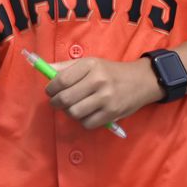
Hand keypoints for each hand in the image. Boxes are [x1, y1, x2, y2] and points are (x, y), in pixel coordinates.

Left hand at [46, 57, 162, 129]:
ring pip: (74, 113)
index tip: (50, 91)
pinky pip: (87, 123)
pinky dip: (82, 120)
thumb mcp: (89, 63)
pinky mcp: (112, 114)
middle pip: (66, 98)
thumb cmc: (110, 72)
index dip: (51, 88)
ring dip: (69, 112)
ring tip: (72, 107)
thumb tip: (45, 69)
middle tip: (56, 102)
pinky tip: (86, 113)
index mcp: (90, 66)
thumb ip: (66, 67)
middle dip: (56, 102)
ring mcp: (106, 99)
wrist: (141, 81)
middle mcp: (98, 81)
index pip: (61, 80)